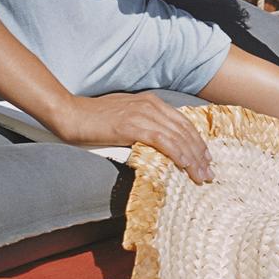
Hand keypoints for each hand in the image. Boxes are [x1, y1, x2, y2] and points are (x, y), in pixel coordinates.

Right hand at [50, 93, 212, 182]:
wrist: (69, 113)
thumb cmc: (93, 119)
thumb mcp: (125, 117)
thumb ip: (143, 125)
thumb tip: (158, 144)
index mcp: (151, 102)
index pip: (183, 123)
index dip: (197, 142)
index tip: (205, 160)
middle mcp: (151, 105)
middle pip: (185, 131)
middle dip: (200, 154)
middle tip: (209, 173)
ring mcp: (142, 114)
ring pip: (177, 137)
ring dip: (193, 158)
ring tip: (201, 176)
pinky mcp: (132, 126)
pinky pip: (162, 140)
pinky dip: (176, 152)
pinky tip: (185, 165)